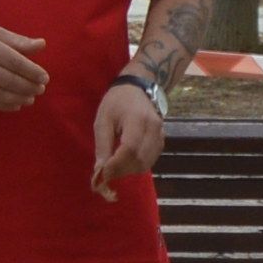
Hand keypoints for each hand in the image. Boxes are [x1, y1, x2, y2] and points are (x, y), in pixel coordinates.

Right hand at [0, 18, 51, 111]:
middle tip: (40, 89)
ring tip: (31, 98)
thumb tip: (42, 45)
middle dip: (28, 87)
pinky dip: (4, 105)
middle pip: (8, 80)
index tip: (44, 78)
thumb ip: (17, 41)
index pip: (15, 62)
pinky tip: (16, 104)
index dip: (32, 72)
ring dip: (18, 98)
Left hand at [89, 73, 170, 193]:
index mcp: (137, 120)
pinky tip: (126, 161)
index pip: (130, 149)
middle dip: (121, 171)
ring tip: (115, 166)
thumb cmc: (116, 102)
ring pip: (146, 163)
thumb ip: (102, 146)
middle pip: (140, 160)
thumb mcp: (103, 120)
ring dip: (129, 170)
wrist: (137, 89)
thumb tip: (100, 171)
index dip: (116, 165)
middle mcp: (153, 128)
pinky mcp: (162, 140)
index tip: (102, 174)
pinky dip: (137, 165)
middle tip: (106, 172)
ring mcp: (160, 134)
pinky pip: (151, 160)